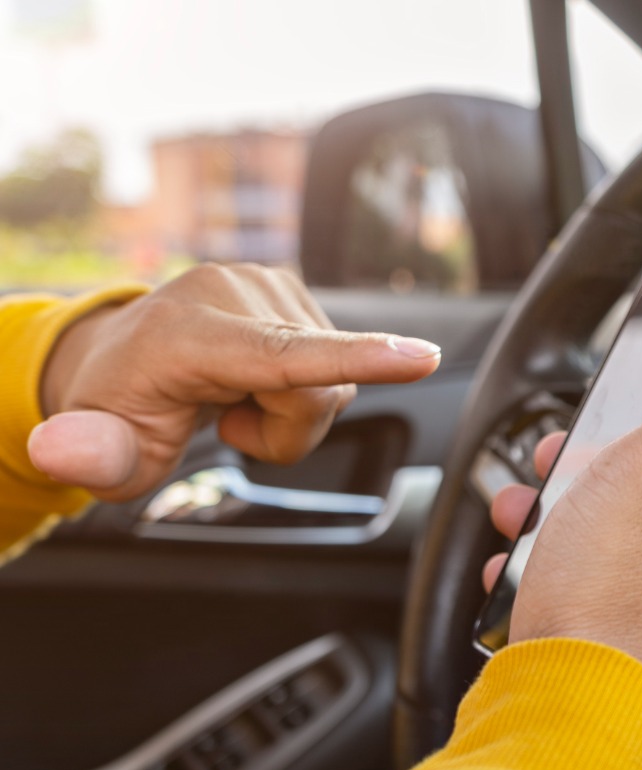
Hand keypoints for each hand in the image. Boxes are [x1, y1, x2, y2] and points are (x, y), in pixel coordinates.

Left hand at [27, 263, 440, 501]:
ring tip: (241, 398)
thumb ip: (89, 452)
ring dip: (295, 412)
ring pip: (335, 381)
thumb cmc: (120, 407)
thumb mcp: (101, 447)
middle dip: (290, 432)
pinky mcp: (291, 291)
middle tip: (232, 425)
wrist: (124, 356)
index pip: (284, 355)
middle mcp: (234, 293)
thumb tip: (61, 452)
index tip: (421, 357)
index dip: (357, 359)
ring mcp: (268, 286)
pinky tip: (257, 379)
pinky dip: (302, 388)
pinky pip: (333, 363)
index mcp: (188, 332)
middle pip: (322, 392)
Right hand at [484, 314, 641, 744]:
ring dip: (568, 522)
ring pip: (628, 539)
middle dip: (592, 474)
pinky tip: (528, 580)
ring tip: (521, 527)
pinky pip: (609, 592)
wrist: (579, 728)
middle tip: (549, 479)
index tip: (594, 434)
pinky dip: (567, 577)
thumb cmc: (620, 600)